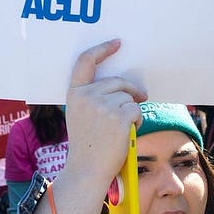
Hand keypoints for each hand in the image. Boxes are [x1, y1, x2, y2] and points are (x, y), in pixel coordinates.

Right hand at [61, 40, 146, 192]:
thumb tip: (121, 87)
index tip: (116, 43)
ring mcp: (103, 105)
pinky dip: (138, 120)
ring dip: (133, 110)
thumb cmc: (87, 146)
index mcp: (74, 94)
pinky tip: (129, 133)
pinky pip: (137, 109)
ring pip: (129, 97)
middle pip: (117, 82)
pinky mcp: (119, 116)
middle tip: (139, 100)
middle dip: (131, 91)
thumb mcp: (80, 116)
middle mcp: (87, 96)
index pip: (85, 62)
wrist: (87, 170)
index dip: (101, 49)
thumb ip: (92, 98)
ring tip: (123, 129)